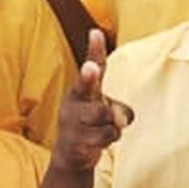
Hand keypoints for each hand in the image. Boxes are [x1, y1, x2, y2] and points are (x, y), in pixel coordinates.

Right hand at [52, 30, 131, 172]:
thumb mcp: (106, 111)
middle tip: (90, 67)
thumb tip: (117, 120)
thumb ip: (118, 110)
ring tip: (101, 129)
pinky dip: (110, 138)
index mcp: (81, 90)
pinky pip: (107, 135)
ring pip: (105, 116)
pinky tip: (97, 141)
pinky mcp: (75, 141)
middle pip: (87, 87)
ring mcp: (72, 121)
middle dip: (88, 77)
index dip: (94, 50)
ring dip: (111, 125)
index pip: (92, 67)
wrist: (70, 155)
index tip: (95, 32)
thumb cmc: (91, 124)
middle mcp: (74, 101)